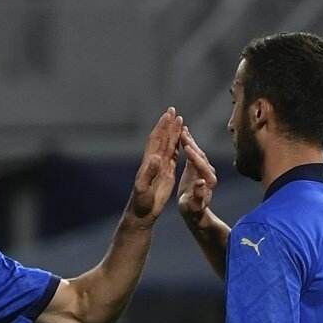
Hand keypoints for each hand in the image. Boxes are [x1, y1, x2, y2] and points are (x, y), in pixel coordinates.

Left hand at [129, 108, 184, 223]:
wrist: (143, 212)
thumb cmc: (141, 202)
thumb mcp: (143, 188)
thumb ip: (149, 173)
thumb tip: (155, 158)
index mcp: (149, 162)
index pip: (156, 140)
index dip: (161, 128)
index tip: (168, 116)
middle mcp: (154, 161)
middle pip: (163, 139)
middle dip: (168, 125)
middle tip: (173, 110)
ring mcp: (161, 166)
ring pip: (169, 145)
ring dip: (173, 133)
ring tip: (180, 120)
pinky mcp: (167, 173)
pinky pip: (174, 155)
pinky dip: (177, 145)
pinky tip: (182, 139)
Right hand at [177, 127, 217, 226]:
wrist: (194, 210)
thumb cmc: (191, 210)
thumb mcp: (193, 205)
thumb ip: (198, 195)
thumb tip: (201, 183)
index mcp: (209, 181)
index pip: (202, 165)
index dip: (194, 156)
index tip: (187, 147)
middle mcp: (210, 172)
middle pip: (201, 155)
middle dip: (192, 144)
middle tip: (183, 132)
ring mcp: (205, 168)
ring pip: (198, 152)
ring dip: (190, 141)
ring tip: (182, 129)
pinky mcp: (198, 166)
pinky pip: (194, 153)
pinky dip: (188, 144)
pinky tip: (182, 134)